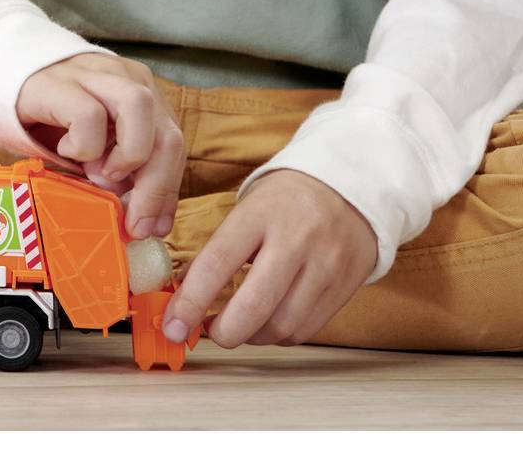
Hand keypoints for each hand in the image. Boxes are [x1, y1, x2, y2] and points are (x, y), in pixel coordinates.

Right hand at [15, 52, 185, 240]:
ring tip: (101, 175)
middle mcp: (124, 78)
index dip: (169, 189)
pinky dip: (84, 145)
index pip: (173, 142)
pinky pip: (88, 115)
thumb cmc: (49, 119)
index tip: (157, 226)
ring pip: (139, 108)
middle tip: (134, 221)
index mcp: (139, 94)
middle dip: (158, 186)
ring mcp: (93, 75)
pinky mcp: (57, 83)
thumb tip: (145, 218)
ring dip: (128, 155)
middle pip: (166, 131)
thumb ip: (119, 173)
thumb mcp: (92, 148)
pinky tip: (67, 151)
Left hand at [161, 168, 377, 347]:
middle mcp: (296, 239)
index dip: (190, 301)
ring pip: (280, 326)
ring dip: (251, 336)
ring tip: (238, 325)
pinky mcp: (343, 287)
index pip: (218, 262)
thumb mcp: (249, 208)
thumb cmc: (287, 200)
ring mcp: (324, 266)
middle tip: (206, 332)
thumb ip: (220, 249)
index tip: (172, 325)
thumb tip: (185, 298)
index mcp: (261, 213)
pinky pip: (304, 330)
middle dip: (223, 332)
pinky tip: (268, 320)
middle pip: (254, 306)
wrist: (350, 185)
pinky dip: (278, 335)